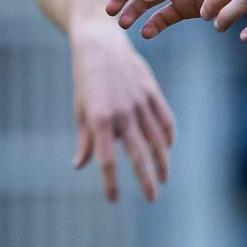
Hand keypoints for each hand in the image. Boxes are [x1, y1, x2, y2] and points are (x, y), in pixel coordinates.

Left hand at [68, 15, 175, 201]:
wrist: (100, 45)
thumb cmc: (85, 81)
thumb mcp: (80, 109)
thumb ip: (84, 140)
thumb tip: (78, 166)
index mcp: (99, 119)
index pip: (106, 159)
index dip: (110, 182)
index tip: (113, 200)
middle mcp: (122, 113)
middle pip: (138, 155)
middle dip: (146, 181)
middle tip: (151, 200)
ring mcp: (140, 103)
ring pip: (158, 141)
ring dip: (162, 163)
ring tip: (163, 179)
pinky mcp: (152, 93)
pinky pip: (166, 121)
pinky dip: (168, 138)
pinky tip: (167, 149)